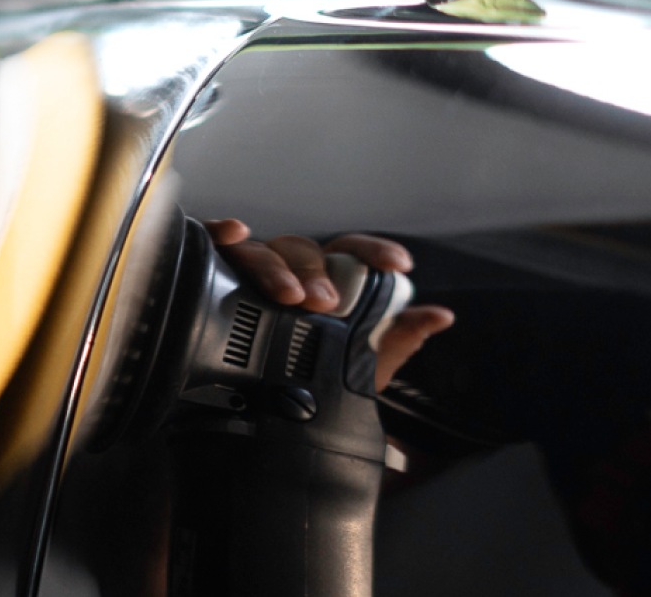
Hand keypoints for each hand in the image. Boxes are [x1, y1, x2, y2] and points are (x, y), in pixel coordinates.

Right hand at [206, 220, 453, 390]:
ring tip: (288, 297)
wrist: (241, 416)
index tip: (398, 265)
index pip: (349, 253)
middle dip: (317, 273)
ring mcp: (246, 272)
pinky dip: (222, 233)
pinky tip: (233, 235)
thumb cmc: (295, 385)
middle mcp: (284, 271)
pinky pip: (212, 246)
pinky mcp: (210, 275)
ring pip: (260, 250)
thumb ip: (395, 342)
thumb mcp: (352, 370)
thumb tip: (440, 316)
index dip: (374, 252)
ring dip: (276, 268)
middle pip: (302, 251)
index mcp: (321, 282)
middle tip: (325, 303)